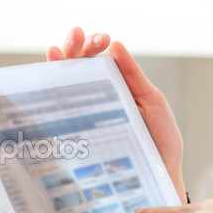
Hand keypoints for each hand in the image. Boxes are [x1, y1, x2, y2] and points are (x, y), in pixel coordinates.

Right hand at [46, 26, 185, 199]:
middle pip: (79, 66)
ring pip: (66, 81)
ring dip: (64, 59)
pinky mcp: (79, 131)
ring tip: (65, 46)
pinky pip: (61, 106)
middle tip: (80, 36)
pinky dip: (53, 83)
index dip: (95, 45)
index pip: (100, 60)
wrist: (158, 176)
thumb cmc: (159, 140)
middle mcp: (98, 97)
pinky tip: (53, 67)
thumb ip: (134, 75)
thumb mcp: (152, 102)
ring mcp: (86, 113)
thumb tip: (114, 45)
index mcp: (118, 87)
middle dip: (77, 46)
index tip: (102, 38)